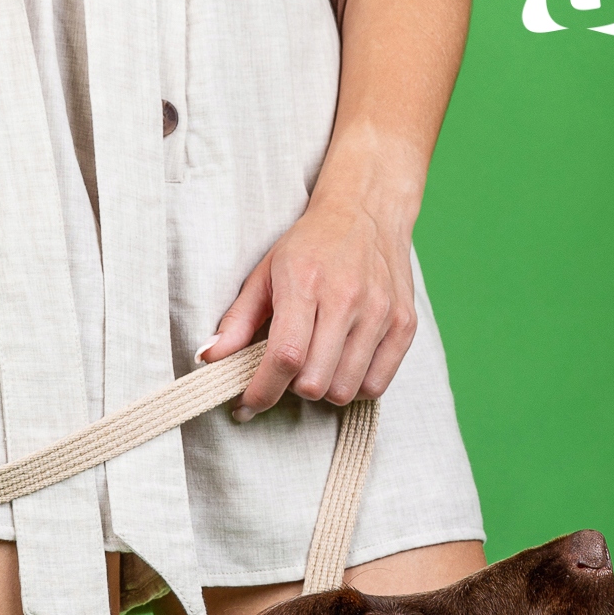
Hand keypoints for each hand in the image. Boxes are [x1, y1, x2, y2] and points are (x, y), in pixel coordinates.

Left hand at [199, 181, 417, 420]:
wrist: (368, 211)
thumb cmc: (311, 245)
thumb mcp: (265, 274)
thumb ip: (237, 321)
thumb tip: (209, 359)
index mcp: (306, 284)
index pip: (284, 358)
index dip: (261, 392)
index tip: (246, 404)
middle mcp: (347, 299)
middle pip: (314, 383)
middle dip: (293, 388)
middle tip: (289, 369)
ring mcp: (381, 313)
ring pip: (345, 391)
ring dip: (325, 388)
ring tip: (319, 362)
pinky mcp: (405, 325)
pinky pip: (376, 385)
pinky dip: (356, 385)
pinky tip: (345, 362)